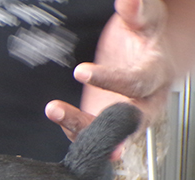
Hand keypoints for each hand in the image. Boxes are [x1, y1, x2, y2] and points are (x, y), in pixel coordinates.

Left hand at [47, 0, 173, 142]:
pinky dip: (72, 129)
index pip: (137, 83)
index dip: (111, 80)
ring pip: (107, 134)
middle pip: (127, 120)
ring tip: (55, 110)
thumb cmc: (145, 39)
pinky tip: (57, 115)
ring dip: (78, 127)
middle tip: (67, 113)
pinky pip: (91, 133)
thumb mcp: (144, 21)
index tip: (81, 72)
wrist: (148, 55)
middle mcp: (145, 103)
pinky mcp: (106, 123)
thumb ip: (136, 12)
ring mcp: (125, 117)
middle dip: (98, 121)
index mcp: (156, 75)